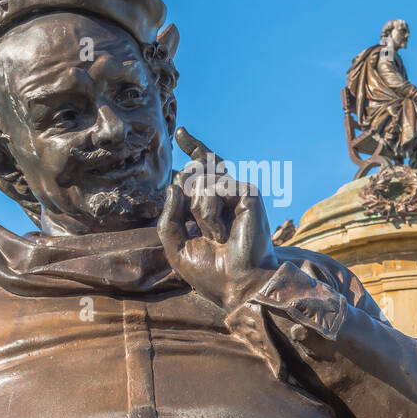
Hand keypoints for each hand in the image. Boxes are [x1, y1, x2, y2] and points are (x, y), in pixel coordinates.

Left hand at [157, 126, 278, 312]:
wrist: (237, 284)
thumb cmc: (210, 270)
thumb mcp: (176, 244)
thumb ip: (169, 215)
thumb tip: (173, 184)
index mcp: (210, 205)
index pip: (200, 170)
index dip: (193, 148)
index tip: (181, 133)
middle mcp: (225, 195)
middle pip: (190, 172)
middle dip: (185, 201)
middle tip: (204, 232)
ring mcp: (236, 192)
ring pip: (198, 180)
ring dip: (199, 214)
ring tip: (217, 237)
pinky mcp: (247, 192)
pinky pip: (213, 187)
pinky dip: (210, 214)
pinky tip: (224, 233)